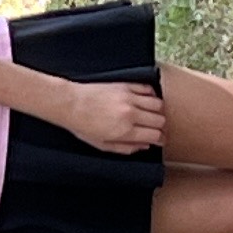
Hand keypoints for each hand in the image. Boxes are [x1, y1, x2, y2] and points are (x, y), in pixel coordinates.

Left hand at [48, 77, 166, 155]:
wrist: (71, 104)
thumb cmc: (84, 126)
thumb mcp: (103, 145)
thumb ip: (126, 147)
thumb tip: (145, 146)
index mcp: (125, 131)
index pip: (155, 135)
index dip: (160, 139)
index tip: (160, 140)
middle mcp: (130, 114)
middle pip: (160, 120)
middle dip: (161, 127)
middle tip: (156, 129)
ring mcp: (129, 98)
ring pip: (158, 104)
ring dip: (159, 111)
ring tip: (153, 115)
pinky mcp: (126, 85)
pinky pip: (148, 89)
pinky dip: (152, 95)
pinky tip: (147, 101)